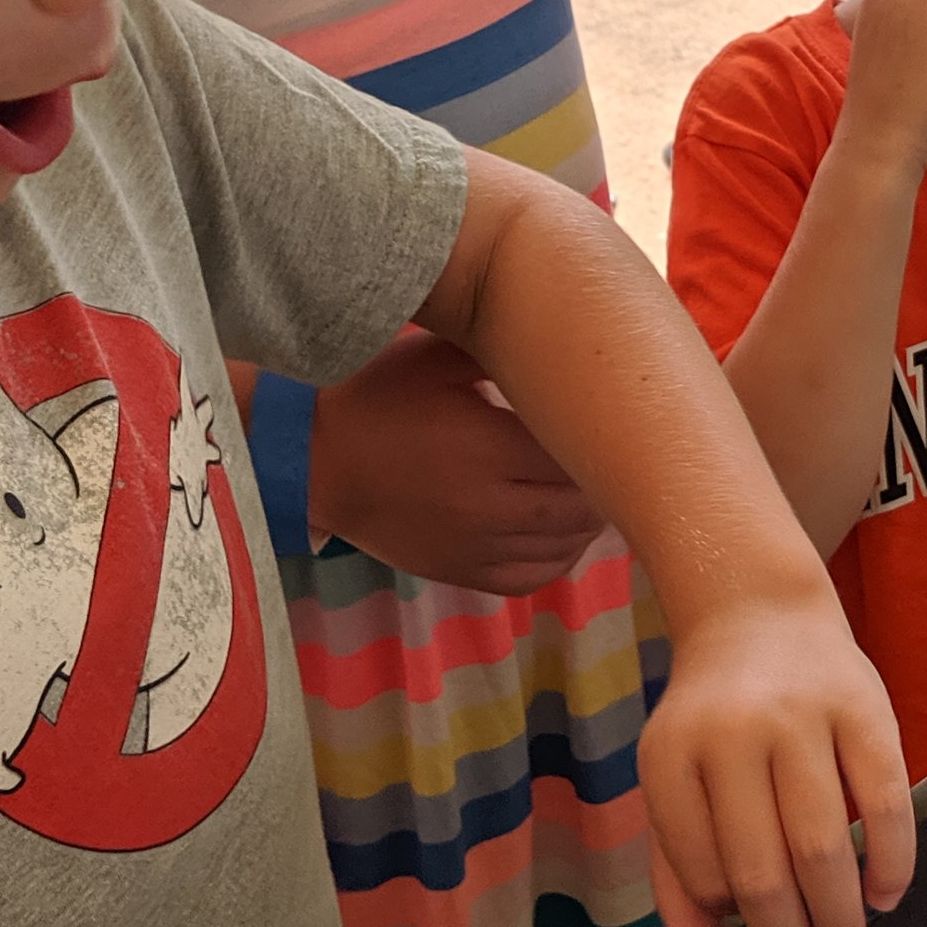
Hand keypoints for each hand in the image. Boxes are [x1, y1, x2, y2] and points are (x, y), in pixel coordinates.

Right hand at [312, 333, 602, 591]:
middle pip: (578, 508)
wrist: (312, 461)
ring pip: (562, 547)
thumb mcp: (437, 358)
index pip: (574, 455)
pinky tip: (564, 532)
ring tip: (595, 491)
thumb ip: (500, 353)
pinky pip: (530, 577)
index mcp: (487, 447)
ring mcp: (475, 545)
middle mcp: (488, 505)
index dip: (600, 442)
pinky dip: (558, 558)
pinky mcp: (459, 569)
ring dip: (588, 523)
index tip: (611, 423)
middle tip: (613, 457)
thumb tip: (557, 349)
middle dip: (602, 485)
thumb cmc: (375, 398)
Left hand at [639, 589, 913, 926]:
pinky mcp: (867, 710)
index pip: (696, 866)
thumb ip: (676, 874)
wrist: (759, 613)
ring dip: (837, 914)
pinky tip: (884, 894)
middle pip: (762, 868)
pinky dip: (890, 863)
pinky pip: (886, 804)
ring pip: (823, 845)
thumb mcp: (673, 782)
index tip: (743, 925)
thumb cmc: (713, 717)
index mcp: (673, 754)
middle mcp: (733, 733)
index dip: (722, 910)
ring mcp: (803, 718)